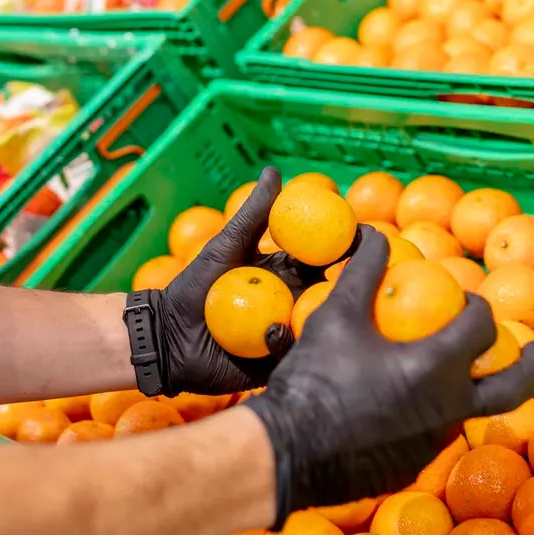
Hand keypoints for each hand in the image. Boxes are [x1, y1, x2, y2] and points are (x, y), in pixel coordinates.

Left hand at [137, 167, 355, 396]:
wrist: (166, 336)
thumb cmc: (193, 288)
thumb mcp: (226, 246)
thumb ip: (253, 214)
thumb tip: (275, 170)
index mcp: (285, 276)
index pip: (323, 260)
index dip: (345, 249)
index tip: (364, 236)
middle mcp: (292, 305)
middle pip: (330, 294)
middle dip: (352, 285)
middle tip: (367, 275)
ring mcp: (287, 336)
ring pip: (317, 327)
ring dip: (327, 318)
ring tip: (328, 309)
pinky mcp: (276, 364)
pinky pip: (294, 356)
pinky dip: (293, 346)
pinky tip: (279, 334)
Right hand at [243, 227, 533, 524]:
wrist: (284, 451)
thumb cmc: (314, 378)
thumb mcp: (336, 315)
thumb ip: (363, 271)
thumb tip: (375, 232)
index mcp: (436, 368)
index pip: (481, 329)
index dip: (479, 308)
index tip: (468, 302)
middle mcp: (448, 410)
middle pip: (515, 388)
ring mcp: (433, 446)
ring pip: (467, 413)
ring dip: (468, 390)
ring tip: (447, 373)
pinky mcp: (412, 469)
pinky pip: (432, 437)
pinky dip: (428, 417)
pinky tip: (401, 406)